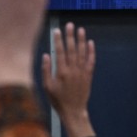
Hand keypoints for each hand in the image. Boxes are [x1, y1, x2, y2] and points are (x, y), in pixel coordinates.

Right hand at [41, 22, 95, 136]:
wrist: (74, 111)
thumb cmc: (57, 99)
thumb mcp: (47, 86)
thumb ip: (46, 70)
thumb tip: (46, 55)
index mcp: (61, 73)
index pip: (60, 52)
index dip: (58, 41)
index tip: (56, 30)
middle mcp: (73, 71)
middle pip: (72, 50)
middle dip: (70, 36)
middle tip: (70, 25)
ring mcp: (82, 73)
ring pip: (82, 53)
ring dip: (81, 41)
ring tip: (80, 30)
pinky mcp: (88, 76)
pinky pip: (91, 61)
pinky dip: (91, 52)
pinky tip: (90, 43)